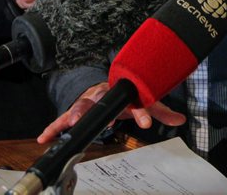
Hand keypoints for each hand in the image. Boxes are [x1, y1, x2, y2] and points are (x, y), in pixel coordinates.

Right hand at [37, 82, 185, 142]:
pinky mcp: (76, 109)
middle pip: (104, 100)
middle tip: (105, 121)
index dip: (141, 112)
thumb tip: (181, 120)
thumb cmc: (124, 95)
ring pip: (81, 106)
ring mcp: (89, 101)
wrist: (105, 88)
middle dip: (103, 110)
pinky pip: (63, 117)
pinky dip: (54, 126)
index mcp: (124, 93)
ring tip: (70, 124)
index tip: (145, 122)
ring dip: (76, 114)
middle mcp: (105, 94)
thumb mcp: (143, 101)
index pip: (134, 102)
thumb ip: (159, 112)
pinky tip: (44, 137)